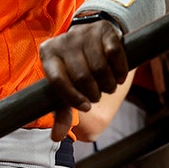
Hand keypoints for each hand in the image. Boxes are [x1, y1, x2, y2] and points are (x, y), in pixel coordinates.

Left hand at [39, 18, 128, 140]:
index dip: (73, 98)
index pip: (57, 81)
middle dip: (93, 93)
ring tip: (108, 87)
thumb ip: (61, 111)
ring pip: (100, 67)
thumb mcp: (66, 86)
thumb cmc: (76, 67)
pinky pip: (114, 54)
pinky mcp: (105, 30)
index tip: (86, 107)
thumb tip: (56, 137)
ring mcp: (84, 33)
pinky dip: (120, 71)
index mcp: (48, 54)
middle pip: (81, 76)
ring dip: (108, 85)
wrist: (92, 37)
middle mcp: (64, 41)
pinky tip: (119, 77)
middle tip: (97, 95)